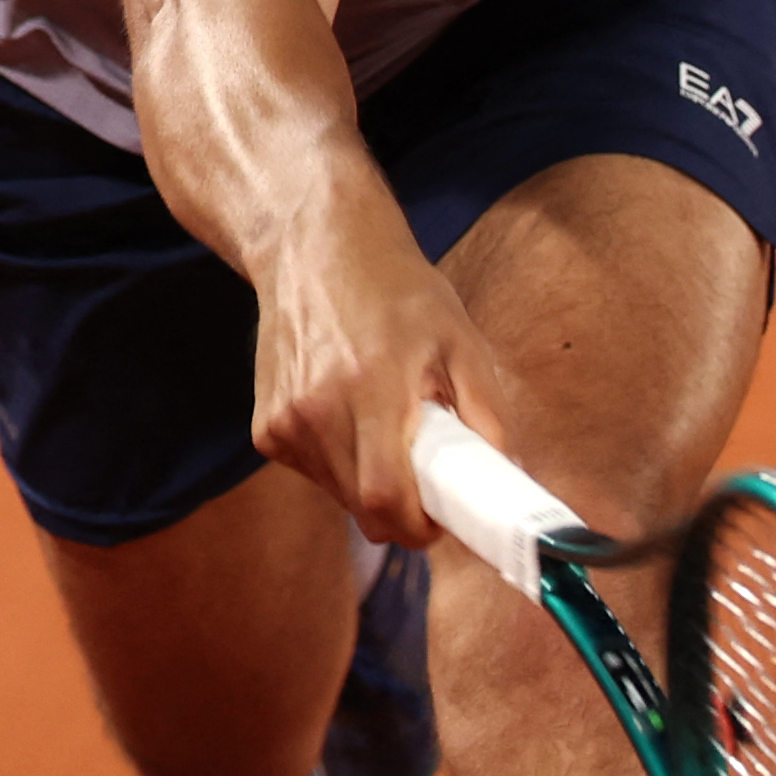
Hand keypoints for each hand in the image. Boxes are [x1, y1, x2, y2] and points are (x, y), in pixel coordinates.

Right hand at [245, 195, 511, 546]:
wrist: (316, 248)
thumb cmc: (398, 291)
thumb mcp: (460, 338)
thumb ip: (487, 411)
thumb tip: (510, 475)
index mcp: (371, 387)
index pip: (384, 498)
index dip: (417, 526)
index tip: (442, 521)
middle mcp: (318, 410)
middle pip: (362, 508)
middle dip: (402, 511)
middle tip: (429, 481)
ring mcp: (284, 421)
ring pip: (338, 496)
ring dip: (371, 486)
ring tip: (389, 432)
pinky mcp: (265, 429)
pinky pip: (313, 473)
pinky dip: (340, 466)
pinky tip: (351, 418)